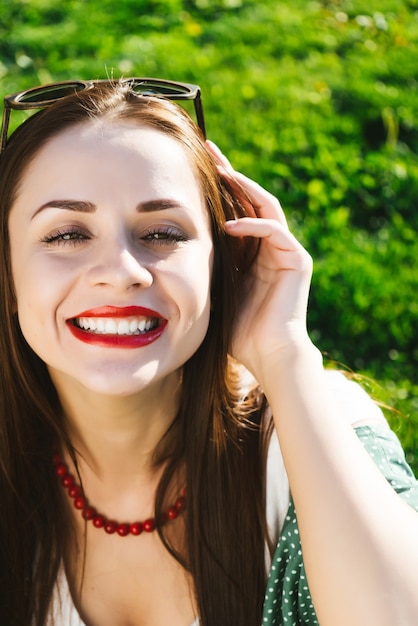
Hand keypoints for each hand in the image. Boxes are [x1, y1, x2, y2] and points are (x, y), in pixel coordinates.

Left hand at [207, 141, 313, 379]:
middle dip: (228, 173)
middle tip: (207, 149)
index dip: (216, 185)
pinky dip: (253, 225)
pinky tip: (229, 224)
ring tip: (219, 172)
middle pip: (249, 197)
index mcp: (250, 250)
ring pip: (265, 206)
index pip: (234, 207)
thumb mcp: (215, 287)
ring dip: (243, 187)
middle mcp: (269, 244)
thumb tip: (171, 243)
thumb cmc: (238, 329)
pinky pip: (275, 231)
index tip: (193, 165)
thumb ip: (207, 262)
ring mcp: (286, 250)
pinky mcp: (297, 260)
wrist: (266, 354)